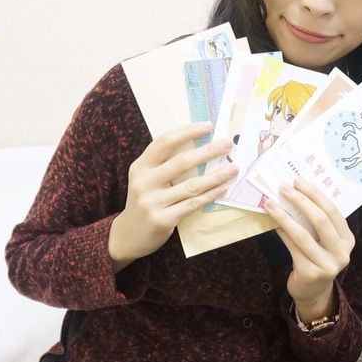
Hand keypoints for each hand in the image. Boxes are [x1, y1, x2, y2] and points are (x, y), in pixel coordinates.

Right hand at [109, 122, 237, 267]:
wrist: (128, 235)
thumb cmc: (145, 201)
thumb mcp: (146, 178)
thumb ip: (165, 164)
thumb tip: (201, 146)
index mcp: (140, 166)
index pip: (165, 142)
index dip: (187, 132)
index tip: (208, 125)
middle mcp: (144, 182)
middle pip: (182, 161)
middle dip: (208, 150)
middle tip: (229, 143)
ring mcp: (152, 202)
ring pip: (191, 185)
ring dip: (216, 176)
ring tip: (234, 168)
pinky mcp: (162, 220)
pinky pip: (192, 204)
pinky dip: (210, 195)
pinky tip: (223, 188)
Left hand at [264, 178, 354, 321]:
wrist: (313, 291)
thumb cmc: (317, 259)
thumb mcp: (323, 241)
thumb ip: (316, 222)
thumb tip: (294, 193)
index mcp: (348, 239)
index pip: (332, 211)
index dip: (315, 194)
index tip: (298, 181)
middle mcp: (342, 252)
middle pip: (321, 220)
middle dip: (301, 201)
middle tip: (285, 188)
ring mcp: (328, 264)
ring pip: (303, 234)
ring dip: (285, 216)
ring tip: (270, 204)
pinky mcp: (311, 273)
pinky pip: (292, 247)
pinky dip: (281, 232)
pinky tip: (272, 222)